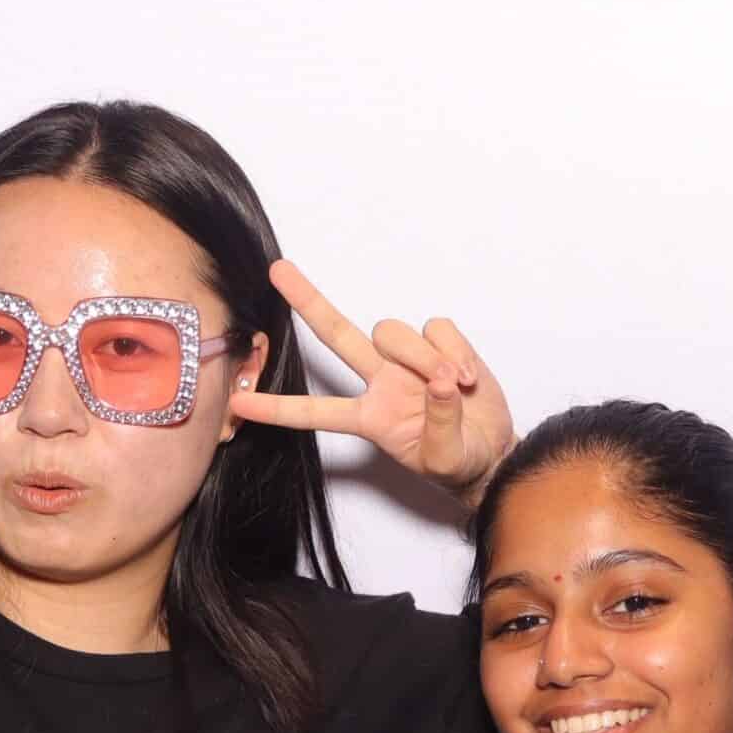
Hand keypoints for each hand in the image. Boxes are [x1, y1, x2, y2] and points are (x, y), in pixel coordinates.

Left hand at [228, 261, 515, 503]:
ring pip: (395, 333)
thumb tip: (438, 381)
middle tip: (279, 270)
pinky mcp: (440, 345)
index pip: (314, 412)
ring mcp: (407, 361)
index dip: (277, 408)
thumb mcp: (444, 459)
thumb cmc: (459, 462)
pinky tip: (467, 377)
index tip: (238, 400)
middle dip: (308, 302)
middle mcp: (380, 383)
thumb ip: (439, 422)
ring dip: (424, 357)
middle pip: (336, 336)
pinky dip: (455, 350)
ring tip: (453, 386)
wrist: (493, 452)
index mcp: (369, 418)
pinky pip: (437, 329)